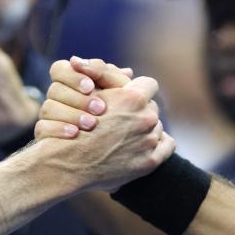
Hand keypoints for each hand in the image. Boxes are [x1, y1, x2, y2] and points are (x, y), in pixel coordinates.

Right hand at [36, 57, 134, 139]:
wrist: (109, 161)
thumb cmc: (119, 123)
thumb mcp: (124, 100)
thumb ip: (123, 85)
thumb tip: (128, 72)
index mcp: (72, 84)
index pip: (59, 69)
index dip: (73, 76)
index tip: (90, 87)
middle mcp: (58, 99)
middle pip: (54, 88)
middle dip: (79, 99)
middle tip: (100, 109)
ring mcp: (50, 119)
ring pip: (47, 107)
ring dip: (72, 114)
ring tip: (92, 124)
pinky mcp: (45, 137)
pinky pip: (42, 128)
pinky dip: (59, 129)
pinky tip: (75, 134)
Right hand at [36, 72, 174, 191]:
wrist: (68, 163)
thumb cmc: (75, 125)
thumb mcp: (91, 96)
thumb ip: (109, 80)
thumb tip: (129, 72)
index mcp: (133, 98)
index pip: (149, 84)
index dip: (139, 90)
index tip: (131, 97)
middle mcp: (146, 118)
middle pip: (152, 107)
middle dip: (140, 111)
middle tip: (125, 119)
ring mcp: (149, 140)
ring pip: (157, 127)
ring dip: (146, 129)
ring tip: (127, 136)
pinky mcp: (150, 161)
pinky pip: (167, 145)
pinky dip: (159, 144)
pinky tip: (144, 146)